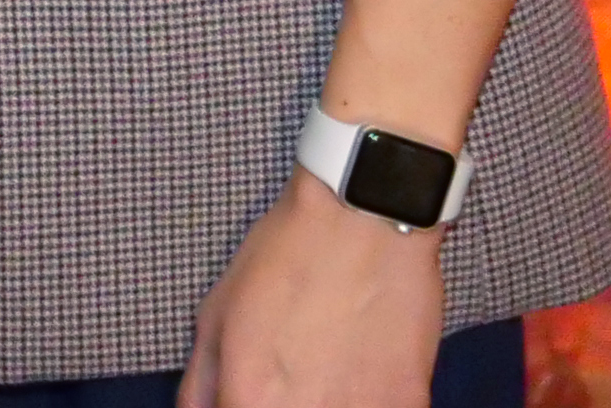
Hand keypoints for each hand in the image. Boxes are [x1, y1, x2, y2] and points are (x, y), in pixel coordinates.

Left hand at [179, 170, 442, 407]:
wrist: (363, 220)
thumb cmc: (287, 257)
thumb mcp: (215, 313)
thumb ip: (201, 384)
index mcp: (248, 400)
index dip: (239, 404)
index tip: (248, 393)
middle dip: (279, 403)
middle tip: (293, 377)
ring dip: (326, 403)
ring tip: (327, 369)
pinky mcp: (408, 404)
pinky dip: (366, 400)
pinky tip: (360, 372)